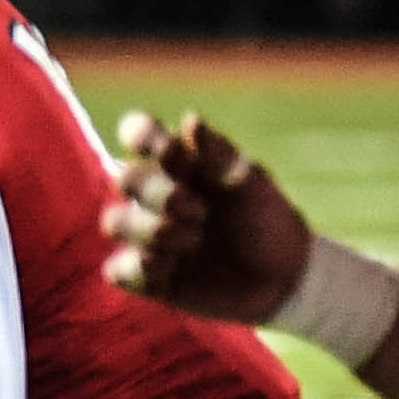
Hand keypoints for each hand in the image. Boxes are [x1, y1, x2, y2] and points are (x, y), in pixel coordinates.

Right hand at [103, 110, 315, 322]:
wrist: (283, 278)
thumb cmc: (268, 221)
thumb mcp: (253, 186)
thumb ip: (219, 156)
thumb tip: (190, 121)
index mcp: (180, 163)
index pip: (140, 134)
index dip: (139, 134)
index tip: (165, 150)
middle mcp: (157, 195)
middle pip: (126, 179)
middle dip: (159, 195)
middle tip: (201, 212)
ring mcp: (148, 235)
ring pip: (115, 222)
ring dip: (150, 230)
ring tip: (193, 240)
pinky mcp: (146, 275)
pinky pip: (117, 270)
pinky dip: (136, 267)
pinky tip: (167, 267)